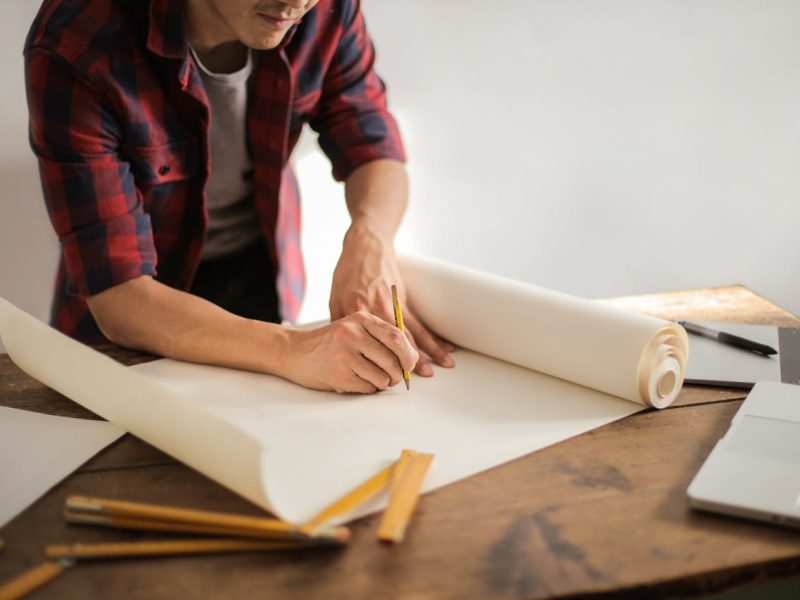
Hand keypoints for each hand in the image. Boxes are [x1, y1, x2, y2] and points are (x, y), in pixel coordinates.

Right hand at [283, 311, 417, 392]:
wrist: (294, 351)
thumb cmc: (331, 342)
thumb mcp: (354, 328)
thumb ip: (380, 337)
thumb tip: (413, 359)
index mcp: (361, 319)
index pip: (397, 337)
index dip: (409, 354)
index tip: (410, 365)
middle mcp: (353, 334)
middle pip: (393, 359)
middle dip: (399, 374)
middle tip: (394, 378)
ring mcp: (344, 354)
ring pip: (382, 377)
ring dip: (382, 383)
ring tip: (371, 378)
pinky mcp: (338, 374)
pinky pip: (368, 388)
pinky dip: (368, 388)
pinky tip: (356, 380)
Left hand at [329, 224, 454, 375]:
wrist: (365, 246)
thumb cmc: (347, 273)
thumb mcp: (334, 298)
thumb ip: (340, 324)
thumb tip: (342, 349)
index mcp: (357, 313)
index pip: (369, 344)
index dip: (379, 361)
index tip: (385, 378)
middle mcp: (377, 311)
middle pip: (394, 342)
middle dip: (407, 362)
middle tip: (417, 379)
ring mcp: (393, 305)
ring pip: (412, 333)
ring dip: (428, 351)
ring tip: (441, 367)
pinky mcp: (403, 300)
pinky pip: (420, 322)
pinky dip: (432, 336)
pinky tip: (444, 347)